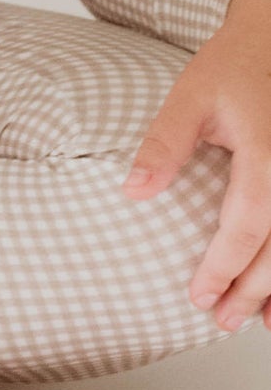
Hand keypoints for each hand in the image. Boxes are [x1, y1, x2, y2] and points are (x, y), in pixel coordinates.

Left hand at [125, 0, 270, 328]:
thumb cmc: (231, 67)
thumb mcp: (189, 97)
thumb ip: (164, 144)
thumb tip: (133, 191)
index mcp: (267, 152)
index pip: (246, 223)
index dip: (222, 266)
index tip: (197, 296)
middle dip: (251, 290)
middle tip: (219, 320)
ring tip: (253, 322)